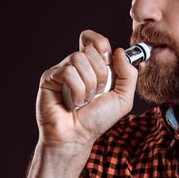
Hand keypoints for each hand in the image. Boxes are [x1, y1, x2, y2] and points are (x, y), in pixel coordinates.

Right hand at [36, 30, 137, 148]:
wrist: (77, 138)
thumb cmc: (97, 119)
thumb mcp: (123, 98)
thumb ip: (129, 74)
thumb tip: (119, 50)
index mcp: (93, 65)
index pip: (95, 39)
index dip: (102, 46)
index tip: (108, 64)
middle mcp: (76, 65)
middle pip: (90, 49)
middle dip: (100, 74)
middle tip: (97, 92)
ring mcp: (61, 70)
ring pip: (78, 58)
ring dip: (89, 84)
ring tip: (85, 100)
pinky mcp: (49, 78)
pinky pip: (67, 72)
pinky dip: (77, 90)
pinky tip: (74, 103)